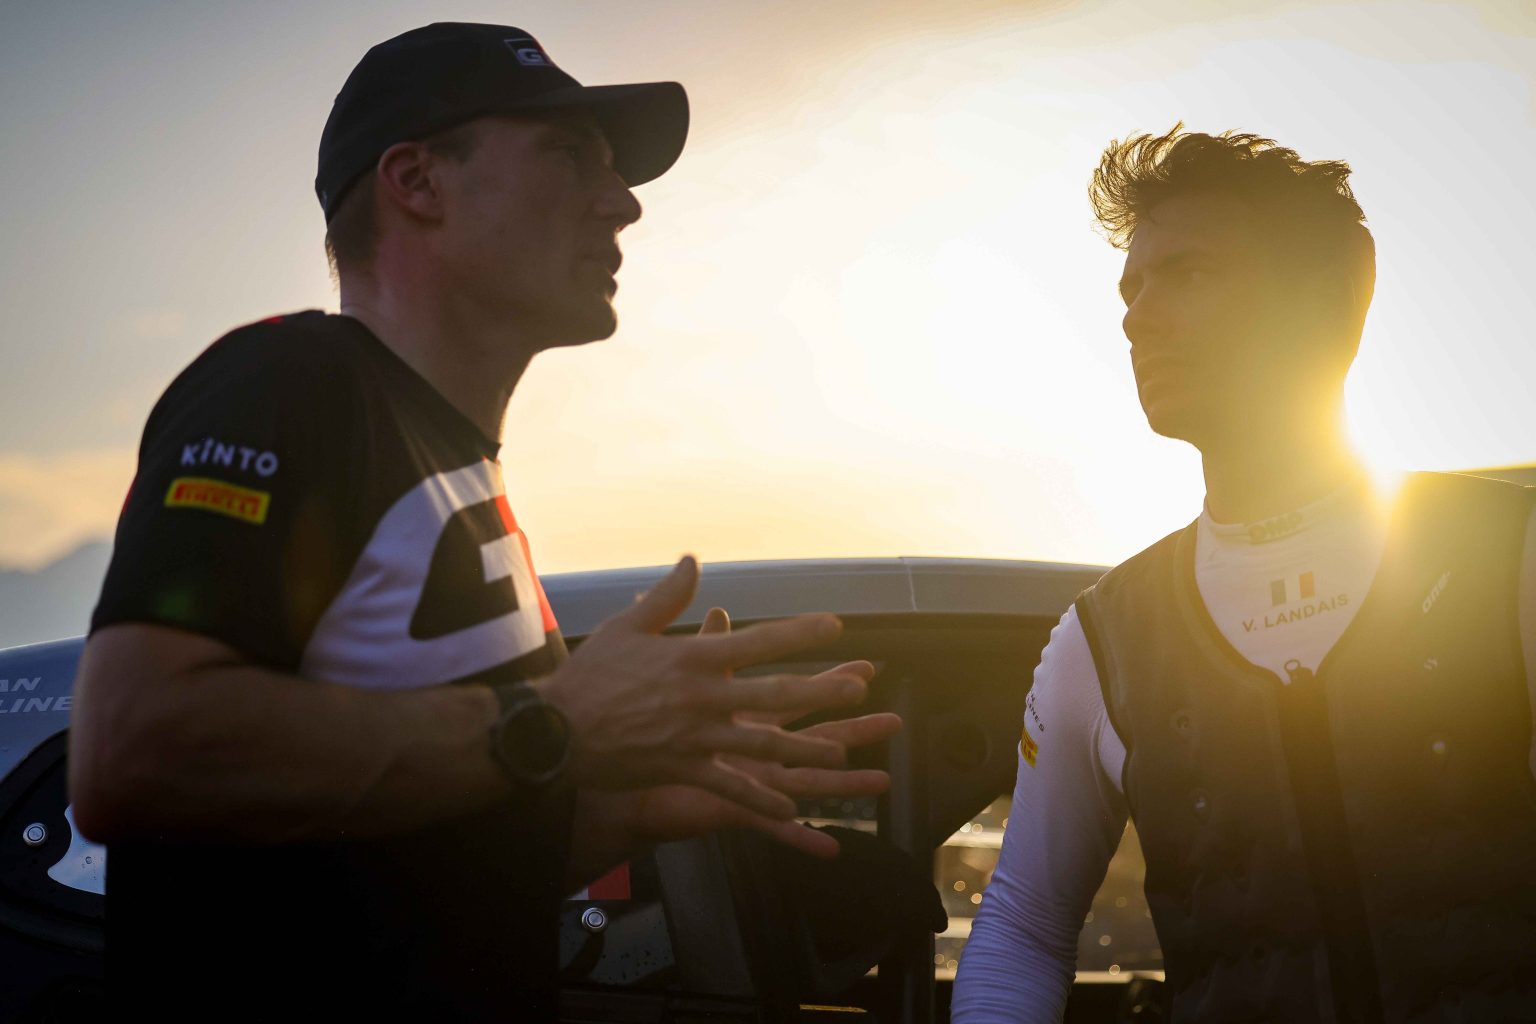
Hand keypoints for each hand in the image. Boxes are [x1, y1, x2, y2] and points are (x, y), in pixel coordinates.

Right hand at [538, 557, 872, 819]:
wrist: (555, 732)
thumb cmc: (591, 676)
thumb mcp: (628, 628)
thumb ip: (668, 597)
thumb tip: (692, 559)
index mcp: (691, 658)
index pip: (756, 641)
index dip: (797, 633)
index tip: (834, 625)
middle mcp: (701, 697)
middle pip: (771, 693)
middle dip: (819, 690)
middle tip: (858, 688)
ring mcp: (695, 737)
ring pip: (760, 744)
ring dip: (804, 749)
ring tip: (841, 752)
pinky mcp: (683, 769)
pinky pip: (730, 787)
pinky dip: (761, 798)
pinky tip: (792, 807)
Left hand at [621, 607, 901, 858]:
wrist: (613, 767)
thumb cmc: (642, 724)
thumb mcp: (678, 678)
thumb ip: (703, 648)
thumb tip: (719, 607)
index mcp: (742, 714)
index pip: (793, 691)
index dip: (828, 679)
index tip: (865, 667)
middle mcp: (753, 748)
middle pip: (813, 734)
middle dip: (853, 727)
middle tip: (894, 720)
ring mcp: (746, 780)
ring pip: (805, 780)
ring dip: (843, 783)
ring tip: (883, 781)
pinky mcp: (731, 808)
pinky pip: (769, 826)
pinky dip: (799, 837)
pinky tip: (832, 848)